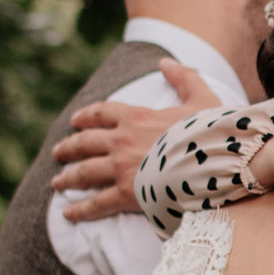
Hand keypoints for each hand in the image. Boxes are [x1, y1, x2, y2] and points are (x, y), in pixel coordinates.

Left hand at [50, 63, 218, 222]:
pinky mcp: (127, 194)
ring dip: (68, 177)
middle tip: (57, 152)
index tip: (75, 121)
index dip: (86, 116)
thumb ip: (183, 77)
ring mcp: (121, 168)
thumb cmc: (212, 131)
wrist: (216, 162)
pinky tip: (67, 213)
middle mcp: (122, 140)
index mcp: (136, 116)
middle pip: (85, 142)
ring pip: (85, 172)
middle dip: (69, 147)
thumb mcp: (202, 98)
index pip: (102, 112)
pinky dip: (79, 209)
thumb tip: (165, 61)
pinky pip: (96, 203)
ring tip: (57, 182)